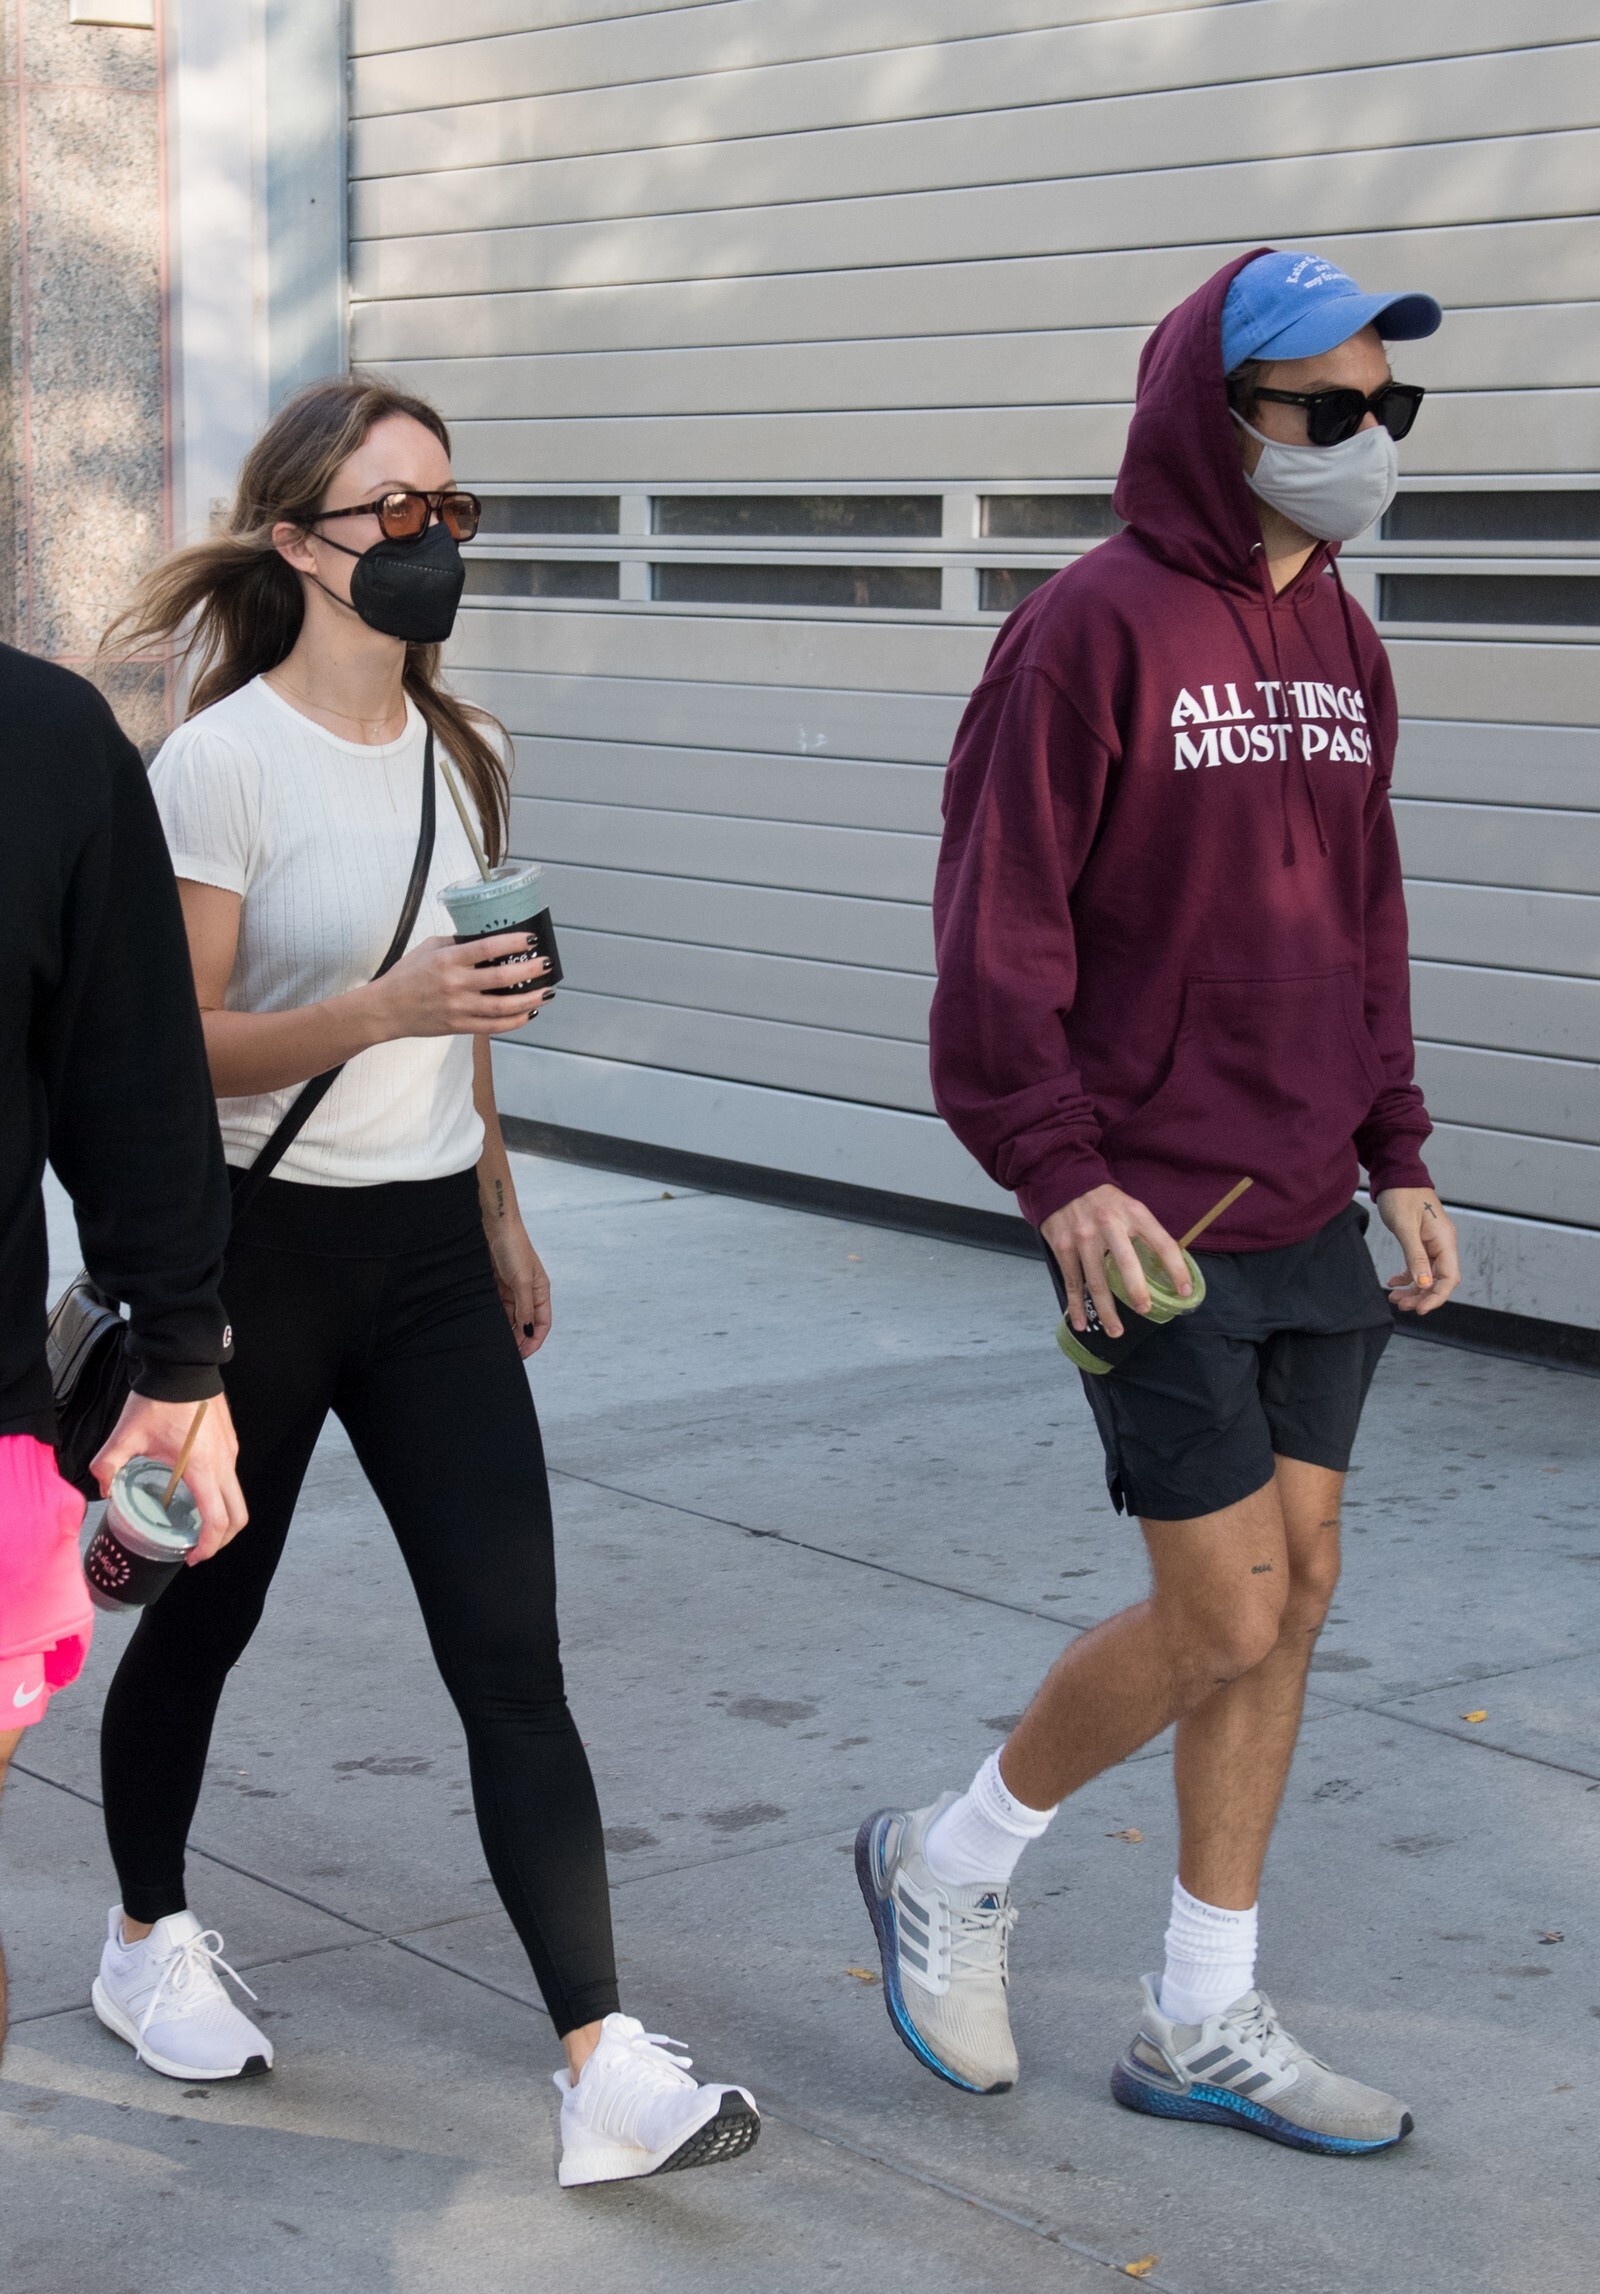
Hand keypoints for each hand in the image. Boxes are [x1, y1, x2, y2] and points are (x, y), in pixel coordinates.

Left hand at [91, 1391, 247, 1562]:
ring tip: (193, 1524)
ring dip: (222, 1517)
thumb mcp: (126, 1433)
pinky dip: (220, 1496)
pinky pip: (231, 1478)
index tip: (192, 1557)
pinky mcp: (229, 1443)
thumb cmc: (160, 1398)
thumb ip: (108, 1464)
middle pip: (239, 1514)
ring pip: (237, 1497)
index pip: (217, 1518)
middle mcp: (224, 1463)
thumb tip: (104, 1489)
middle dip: (222, 1539)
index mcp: (201, 1467)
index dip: (209, 1546)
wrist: (184, 1364)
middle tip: (197, 1549)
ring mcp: (230, 1452)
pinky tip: (194, 1493)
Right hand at [367, 933, 551, 1040]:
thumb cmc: (406, 976)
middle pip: (502, 978)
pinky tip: (528, 1013)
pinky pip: (494, 1026)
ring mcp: (459, 1008)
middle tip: (546, 964)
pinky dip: (515, 1021)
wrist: (386, 1009)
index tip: (531, 940)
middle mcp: (455, 984)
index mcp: (448, 960)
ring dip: (530, 999)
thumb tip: (485, 939)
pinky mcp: (460, 1026)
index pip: (487, 948)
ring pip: (503, 1006)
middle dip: (530, 971)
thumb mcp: (428, 949)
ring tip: (547, 992)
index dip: (513, 943)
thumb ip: (456, 944)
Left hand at [487, 1219, 550, 1358]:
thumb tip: (526, 1331)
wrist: (494, 1225)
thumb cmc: (513, 1248)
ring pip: (510, 1317)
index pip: (542, 1323)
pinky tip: (487, 1326)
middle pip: (525, 1323)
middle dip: (518, 1339)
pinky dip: (494, 1318)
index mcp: (540, 1291)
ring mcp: (512, 1289)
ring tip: (495, 1343)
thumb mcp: (521, 1280)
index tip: (523, 1354)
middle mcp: (527, 1292)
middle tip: (506, 1353)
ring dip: (505, 1329)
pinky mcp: (496, 1285)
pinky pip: (497, 1307)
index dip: (534, 1340)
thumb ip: (524, 1307)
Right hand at [1040, 1182, 1191, 1338]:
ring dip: (1106, 1311)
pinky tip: (1082, 1323)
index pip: (1162, 1243)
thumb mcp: (1131, 1206)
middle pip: (1126, 1264)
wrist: (1063, 1181)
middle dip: (1137, 1291)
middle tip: (1144, 1310)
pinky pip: (1072, 1282)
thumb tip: (1165, 1268)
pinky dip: (1076, 1306)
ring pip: (1096, 1281)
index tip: (1184, 1291)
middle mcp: (1109, 1225)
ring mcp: (1084, 1237)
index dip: (1176, 1269)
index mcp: (1134, 1214)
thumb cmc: (1104, 1201)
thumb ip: (1146, 1232)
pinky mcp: (1063, 1247)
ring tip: (1116, 1331)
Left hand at [1376, 1188, 1459, 1315]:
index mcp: (1444, 1240)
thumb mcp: (1405, 1226)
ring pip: (1428, 1275)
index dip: (1437, 1296)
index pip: (1449, 1277)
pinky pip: (1419, 1265)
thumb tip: (1425, 1283)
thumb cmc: (1401, 1195)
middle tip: (1402, 1305)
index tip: (1420, 1309)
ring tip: (1394, 1298)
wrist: (1395, 1175)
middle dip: (1422, 1296)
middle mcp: (1442, 1243)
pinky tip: (1393, 1282)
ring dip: (1414, 1289)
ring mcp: (1433, 1243)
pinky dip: (1408, 1276)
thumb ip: (1415, 1256)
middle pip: (1439, 1279)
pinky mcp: (1421, 1242)